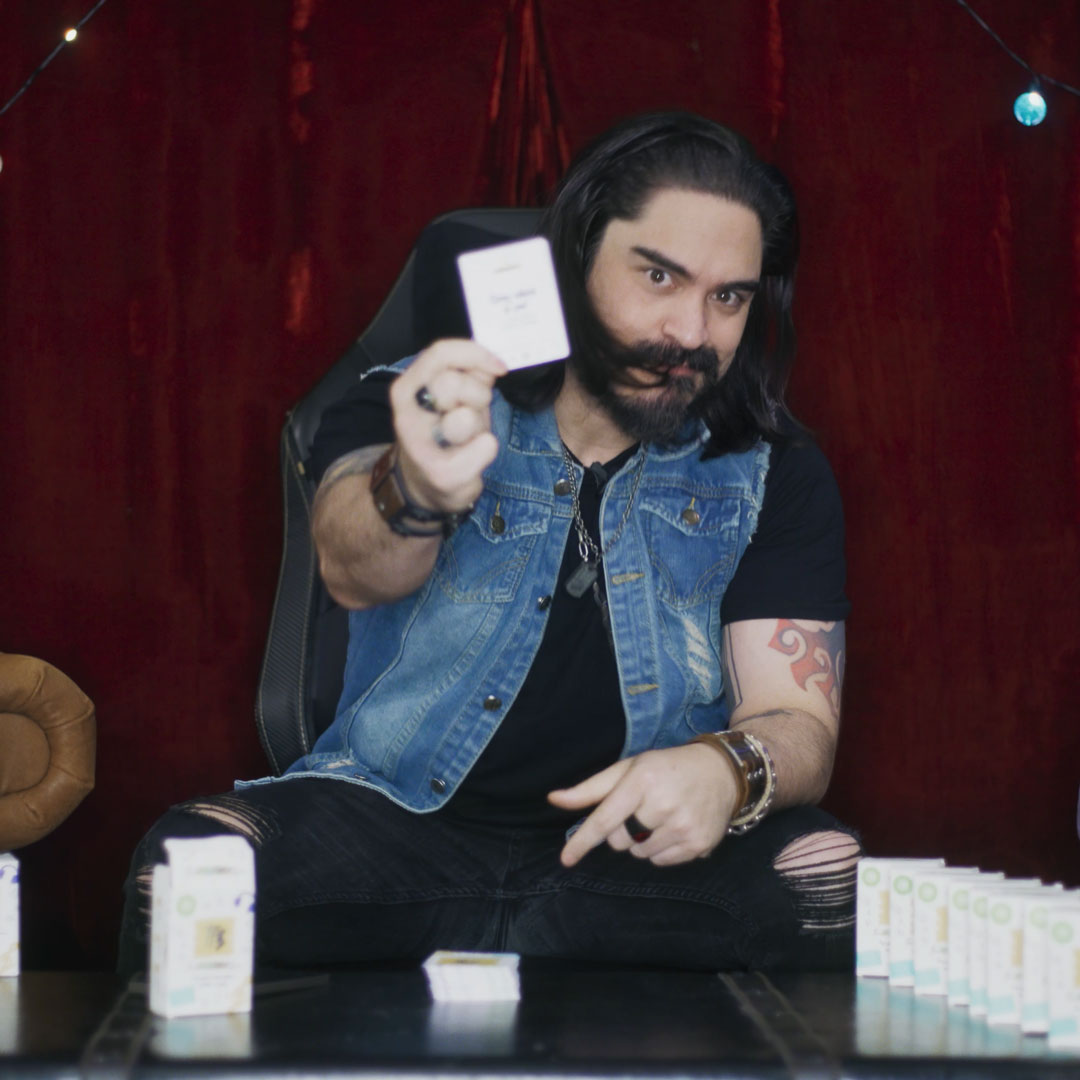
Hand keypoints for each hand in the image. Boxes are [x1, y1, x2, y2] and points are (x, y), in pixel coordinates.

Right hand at [390, 340, 506, 513]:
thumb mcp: (452, 397)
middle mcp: (407, 415)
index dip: (475, 355)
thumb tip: (492, 361)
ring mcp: (420, 447)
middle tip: (472, 411)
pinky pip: (486, 446)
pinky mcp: (441, 474)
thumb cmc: (442, 434)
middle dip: (476, 395)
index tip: (499, 367)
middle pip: (452, 383)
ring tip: (466, 438)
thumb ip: (469, 374)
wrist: (423, 485)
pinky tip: (471, 458)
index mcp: (408, 389)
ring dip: (478, 426)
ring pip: (466, 418)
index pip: (439, 354)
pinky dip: (487, 451)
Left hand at [548, 744, 740, 867]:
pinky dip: (659, 850)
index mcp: (642, 780)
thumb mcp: (629, 768)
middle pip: (619, 841)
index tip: (566, 859)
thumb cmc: (665, 768)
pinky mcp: (699, 844)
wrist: (720, 772)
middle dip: (620, 830)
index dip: (582, 841)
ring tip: (659, 817)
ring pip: (639, 854)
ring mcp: (684, 827)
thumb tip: (554, 799)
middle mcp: (663, 805)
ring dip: (641, 842)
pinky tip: (673, 828)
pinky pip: (660, 862)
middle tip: (639, 810)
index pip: (605, 819)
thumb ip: (591, 788)